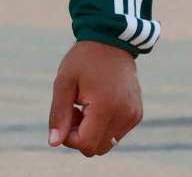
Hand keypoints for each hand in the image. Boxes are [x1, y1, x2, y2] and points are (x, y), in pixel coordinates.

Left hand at [48, 41, 142, 155]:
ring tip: (85, 105)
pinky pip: (117, 134)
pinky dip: (104, 126)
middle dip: (80, 135)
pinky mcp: (137, 114)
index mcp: (105, 108)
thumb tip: (54, 143)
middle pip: (97, 149)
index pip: (85, 144)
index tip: (66, 115)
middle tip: (74, 109)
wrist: (111, 42)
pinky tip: (98, 104)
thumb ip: (59, 114)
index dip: (69, 137)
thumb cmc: (83, 60)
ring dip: (92, 132)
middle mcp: (124, 115)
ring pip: (107, 144)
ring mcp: (133, 116)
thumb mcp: (63, 83)